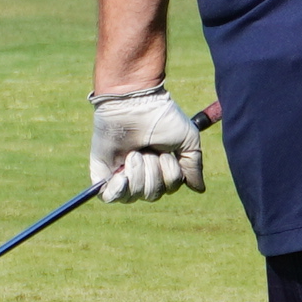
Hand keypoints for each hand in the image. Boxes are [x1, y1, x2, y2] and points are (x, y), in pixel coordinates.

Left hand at [89, 84, 203, 202]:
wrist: (134, 104)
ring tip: (133, 152)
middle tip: (147, 149)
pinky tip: (122, 175)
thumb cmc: (162, 117)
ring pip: (133, 196)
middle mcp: (141, 173)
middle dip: (153, 172)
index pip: (169, 189)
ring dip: (137, 174)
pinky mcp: (102, 173)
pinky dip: (118, 191)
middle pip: (152, 195)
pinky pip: (110, 197)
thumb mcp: (188, 141)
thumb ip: (193, 167)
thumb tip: (199, 190)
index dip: (170, 174)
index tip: (165, 152)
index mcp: (161, 167)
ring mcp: (121, 174)